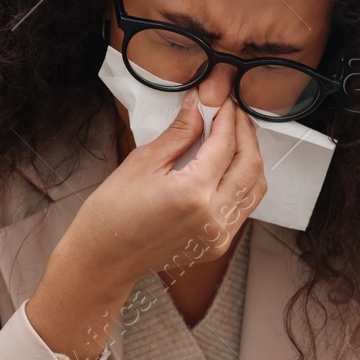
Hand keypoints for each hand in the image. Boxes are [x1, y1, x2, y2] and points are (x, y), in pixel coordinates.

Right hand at [79, 90, 265, 280]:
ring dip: (249, 158)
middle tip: (233, 114)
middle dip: (246, 134)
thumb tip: (199, 106)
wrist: (104, 258)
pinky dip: (242, 182)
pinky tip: (227, 166)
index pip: (226, 145)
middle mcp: (213, 218)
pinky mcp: (217, 244)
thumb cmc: (112, 213)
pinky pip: (243, 208)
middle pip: (250, 165)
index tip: (223, 102)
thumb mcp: (143, 163)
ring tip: (234, 137)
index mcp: (193, 195)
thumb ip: (179, 133)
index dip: (228, 118)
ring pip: (255, 188)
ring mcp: (219, 236)